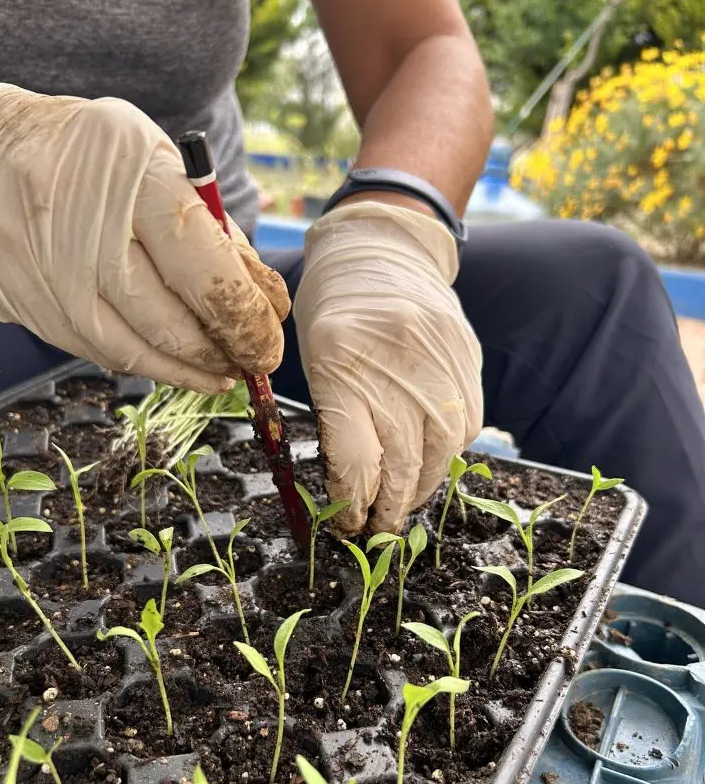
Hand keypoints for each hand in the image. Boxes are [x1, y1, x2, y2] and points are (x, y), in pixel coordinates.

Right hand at [0, 83, 288, 392]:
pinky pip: (95, 351)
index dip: (244, 318)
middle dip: (221, 351)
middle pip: (166, 319)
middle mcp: (78, 222)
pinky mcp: (20, 302)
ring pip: (129, 349)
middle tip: (253, 361)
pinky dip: (143, 362)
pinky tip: (174, 363)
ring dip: (186, 371)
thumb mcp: (163, 167)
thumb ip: (215, 234)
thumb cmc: (96, 159)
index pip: (202, 267)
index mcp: (131, 175)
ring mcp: (42, 268)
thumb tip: (265, 305)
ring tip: (222, 372)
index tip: (267, 342)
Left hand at [294, 200, 482, 535]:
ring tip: (406, 503)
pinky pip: (468, 425)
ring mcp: (438, 358)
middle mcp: (394, 361)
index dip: (354, 503)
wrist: (382, 253)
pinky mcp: (468, 357)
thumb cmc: (334, 316)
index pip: (356, 458)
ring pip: (442, 451)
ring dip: (424, 489)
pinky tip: (431, 462)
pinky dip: (449, 454)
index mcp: (339, 363)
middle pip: (402, 462)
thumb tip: (356, 493)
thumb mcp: (314, 364)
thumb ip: (337, 424)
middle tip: (379, 530)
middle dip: (389, 508)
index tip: (349, 524)